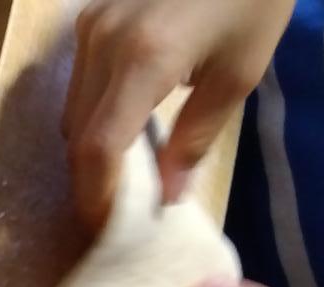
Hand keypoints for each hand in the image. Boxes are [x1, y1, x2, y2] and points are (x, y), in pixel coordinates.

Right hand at [62, 0, 291, 225]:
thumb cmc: (251, 0)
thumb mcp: (239, 74)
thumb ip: (196, 138)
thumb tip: (166, 196)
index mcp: (143, 59)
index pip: (99, 147)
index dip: (96, 195)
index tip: (105, 226)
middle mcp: (102, 43)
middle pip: (78, 135)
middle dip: (92, 177)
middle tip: (117, 207)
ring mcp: (90, 27)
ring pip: (72, 111)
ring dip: (91, 146)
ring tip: (122, 168)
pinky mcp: (88, 18)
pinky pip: (78, 83)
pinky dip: (94, 113)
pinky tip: (121, 121)